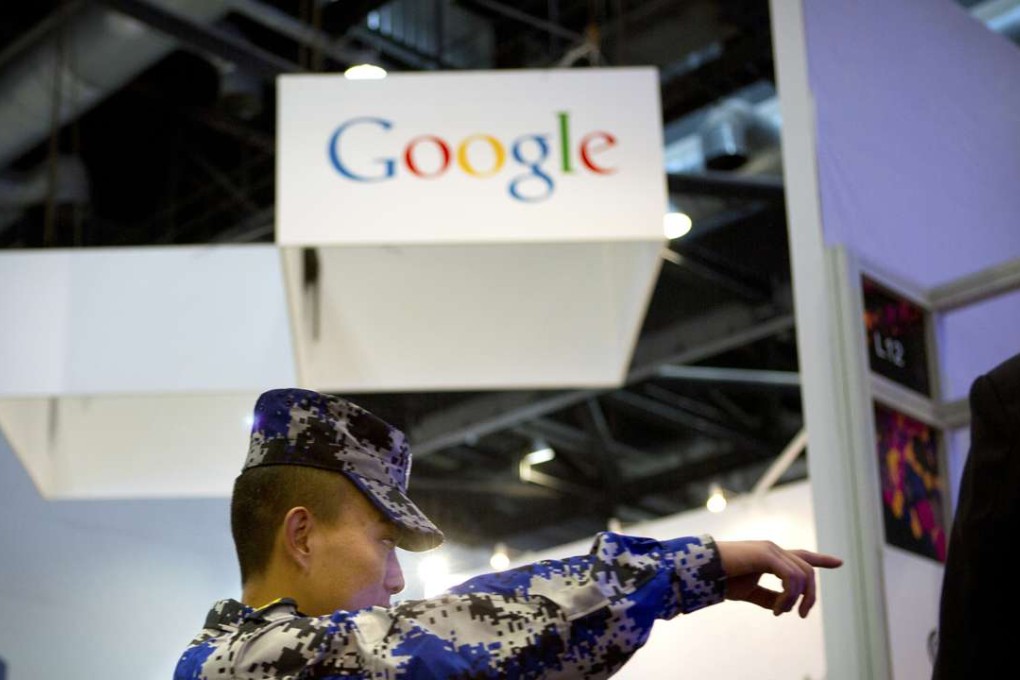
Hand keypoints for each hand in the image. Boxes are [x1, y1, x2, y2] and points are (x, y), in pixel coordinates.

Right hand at [715, 541, 841, 617]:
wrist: (702, 570)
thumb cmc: (721, 579)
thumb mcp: (749, 592)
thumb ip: (768, 597)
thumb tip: (785, 607)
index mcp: (770, 556)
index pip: (801, 555)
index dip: (821, 559)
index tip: (839, 562)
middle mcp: (773, 549)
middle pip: (807, 571)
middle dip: (811, 595)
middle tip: (801, 615)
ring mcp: (771, 549)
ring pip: (802, 576)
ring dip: (796, 600)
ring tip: (780, 612)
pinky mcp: (766, 554)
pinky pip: (791, 578)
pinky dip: (788, 597)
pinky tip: (778, 609)